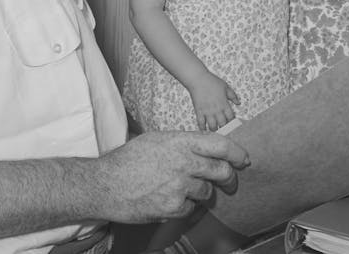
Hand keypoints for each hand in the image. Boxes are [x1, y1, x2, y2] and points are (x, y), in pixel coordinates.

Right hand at [91, 131, 248, 222]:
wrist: (105, 184)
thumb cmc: (128, 160)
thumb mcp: (157, 139)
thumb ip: (182, 142)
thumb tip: (203, 148)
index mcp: (181, 141)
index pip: (221, 145)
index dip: (237, 153)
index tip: (243, 159)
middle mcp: (184, 162)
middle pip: (221, 171)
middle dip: (229, 178)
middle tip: (228, 182)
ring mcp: (180, 186)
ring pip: (206, 192)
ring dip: (200, 192)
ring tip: (181, 188)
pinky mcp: (173, 207)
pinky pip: (191, 209)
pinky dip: (184, 207)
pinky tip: (168, 200)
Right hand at [188, 73, 239, 130]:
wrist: (198, 79)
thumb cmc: (212, 81)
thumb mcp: (225, 86)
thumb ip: (233, 95)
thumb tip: (238, 103)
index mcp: (224, 103)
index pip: (231, 117)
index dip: (232, 121)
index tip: (231, 122)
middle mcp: (217, 109)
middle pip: (222, 124)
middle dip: (224, 127)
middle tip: (223, 127)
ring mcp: (207, 111)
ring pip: (212, 126)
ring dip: (214, 129)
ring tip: (215, 129)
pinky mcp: (199, 111)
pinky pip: (201, 123)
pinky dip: (202, 128)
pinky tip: (204, 129)